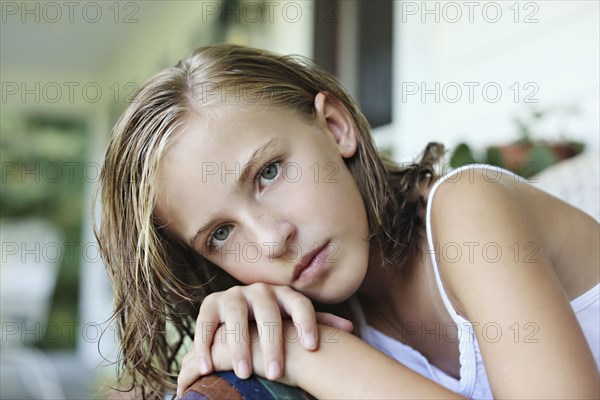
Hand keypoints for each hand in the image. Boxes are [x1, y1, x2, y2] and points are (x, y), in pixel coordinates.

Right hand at [176, 283, 351, 396]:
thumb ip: (317, 322)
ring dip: (239, 344)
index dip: (307, 322)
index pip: (300, 303)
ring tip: (245, 373)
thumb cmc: (273, 321)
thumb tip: (349, 329)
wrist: (237, 312)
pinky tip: (208, 367)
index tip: (312, 347)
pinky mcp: (210, 304)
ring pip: (236, 315)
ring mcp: (233, 295)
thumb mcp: (292, 320)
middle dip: (272, 343)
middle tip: (277, 373)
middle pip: (267, 312)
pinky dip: (204, 344)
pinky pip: (205, 322)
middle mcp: (259, 291)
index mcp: (283, 295)